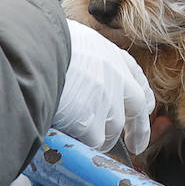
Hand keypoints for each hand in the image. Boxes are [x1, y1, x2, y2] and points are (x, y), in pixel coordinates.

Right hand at [53, 20, 154, 153]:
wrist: (37, 54)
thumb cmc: (45, 43)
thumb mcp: (73, 41)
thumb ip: (84, 58)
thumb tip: (75, 69)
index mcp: (109, 54)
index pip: (134, 75)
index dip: (142, 93)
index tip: (146, 105)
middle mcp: (116, 78)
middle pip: (137, 108)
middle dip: (139, 129)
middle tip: (137, 144)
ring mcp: (108, 103)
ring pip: (112, 131)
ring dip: (101, 139)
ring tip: (81, 139)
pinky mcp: (94, 124)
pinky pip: (91, 142)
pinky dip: (81, 143)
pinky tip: (68, 138)